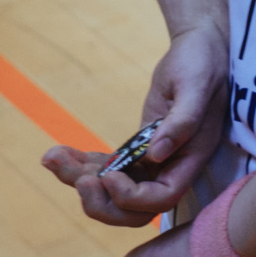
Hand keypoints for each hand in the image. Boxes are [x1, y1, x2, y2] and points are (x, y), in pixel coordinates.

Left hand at [45, 24, 228, 225]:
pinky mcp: (136, 149)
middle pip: (133, 210)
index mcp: (192, 157)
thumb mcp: (197, 85)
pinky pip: (105, 168)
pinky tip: (58, 151)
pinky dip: (79, 163)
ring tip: (52, 156)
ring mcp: (153, 160)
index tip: (109, 174)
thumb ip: (183, 120)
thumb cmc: (203, 62)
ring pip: (112, 191)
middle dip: (99, 202)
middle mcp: (172, 165)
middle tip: (78, 179)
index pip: (162, 198)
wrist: (199, 46)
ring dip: (78, 179)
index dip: (131, 196)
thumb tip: (156, 155)